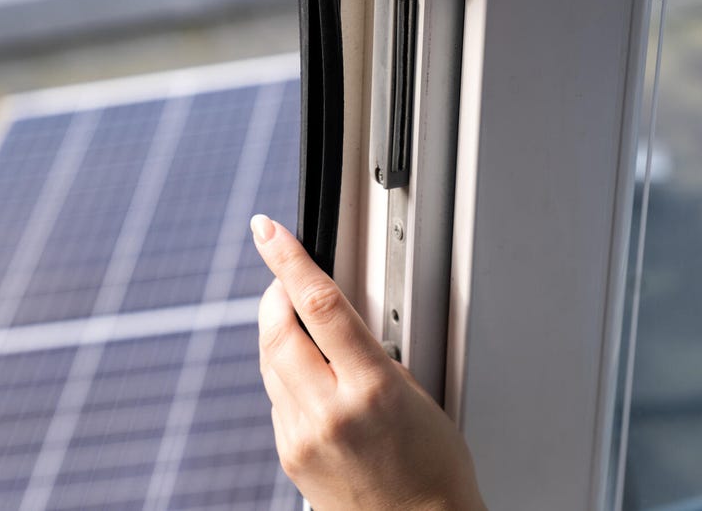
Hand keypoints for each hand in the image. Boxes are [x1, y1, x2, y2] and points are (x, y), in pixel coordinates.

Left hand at [250, 214, 485, 510]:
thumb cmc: (433, 469)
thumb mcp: (417, 395)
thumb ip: (370, 352)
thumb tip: (332, 316)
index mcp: (371, 390)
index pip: (319, 305)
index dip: (289, 259)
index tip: (268, 231)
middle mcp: (328, 412)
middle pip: (278, 329)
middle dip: (275, 293)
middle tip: (283, 276)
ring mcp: (302, 436)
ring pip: (270, 360)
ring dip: (278, 332)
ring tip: (303, 328)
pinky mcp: (288, 454)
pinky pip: (276, 396)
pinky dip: (285, 373)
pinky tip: (312, 379)